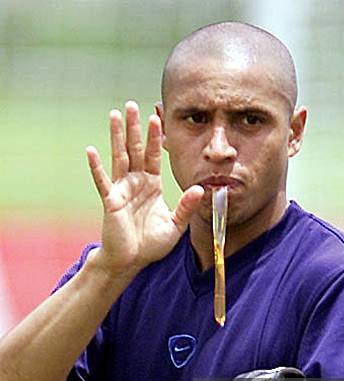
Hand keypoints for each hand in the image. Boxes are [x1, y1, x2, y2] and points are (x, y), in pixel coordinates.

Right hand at [88, 101, 203, 278]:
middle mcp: (135, 183)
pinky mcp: (110, 200)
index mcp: (151, 185)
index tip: (156, 116)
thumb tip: (200, 189)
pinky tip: (91, 151)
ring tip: (115, 114)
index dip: (156, 138)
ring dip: (117, 136)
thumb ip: (186, 207)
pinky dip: (96, 167)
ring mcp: (121, 189)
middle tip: (132, 104)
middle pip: (135, 149)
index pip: (154, 156)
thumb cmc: (151, 244)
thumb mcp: (175, 225)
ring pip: (119, 157)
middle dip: (134, 127)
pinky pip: (103, 181)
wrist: (132, 260)